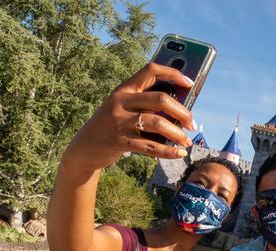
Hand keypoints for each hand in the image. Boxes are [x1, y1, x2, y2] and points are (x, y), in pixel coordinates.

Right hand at [63, 63, 196, 171]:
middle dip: (182, 112)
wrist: (83, 149)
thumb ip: (144, 105)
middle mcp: (120, 102)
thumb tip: (181, 110)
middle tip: (192, 124)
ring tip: (186, 141)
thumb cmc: (112, 126)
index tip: (190, 83)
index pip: (151, 71)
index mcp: (124, 89)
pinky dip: (168, 151)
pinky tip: (179, 153)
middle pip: (160, 99)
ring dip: (177, 133)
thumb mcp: (122, 109)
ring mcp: (118, 121)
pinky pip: (150, 146)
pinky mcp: (119, 141)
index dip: (173, 73)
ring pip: (157, 123)